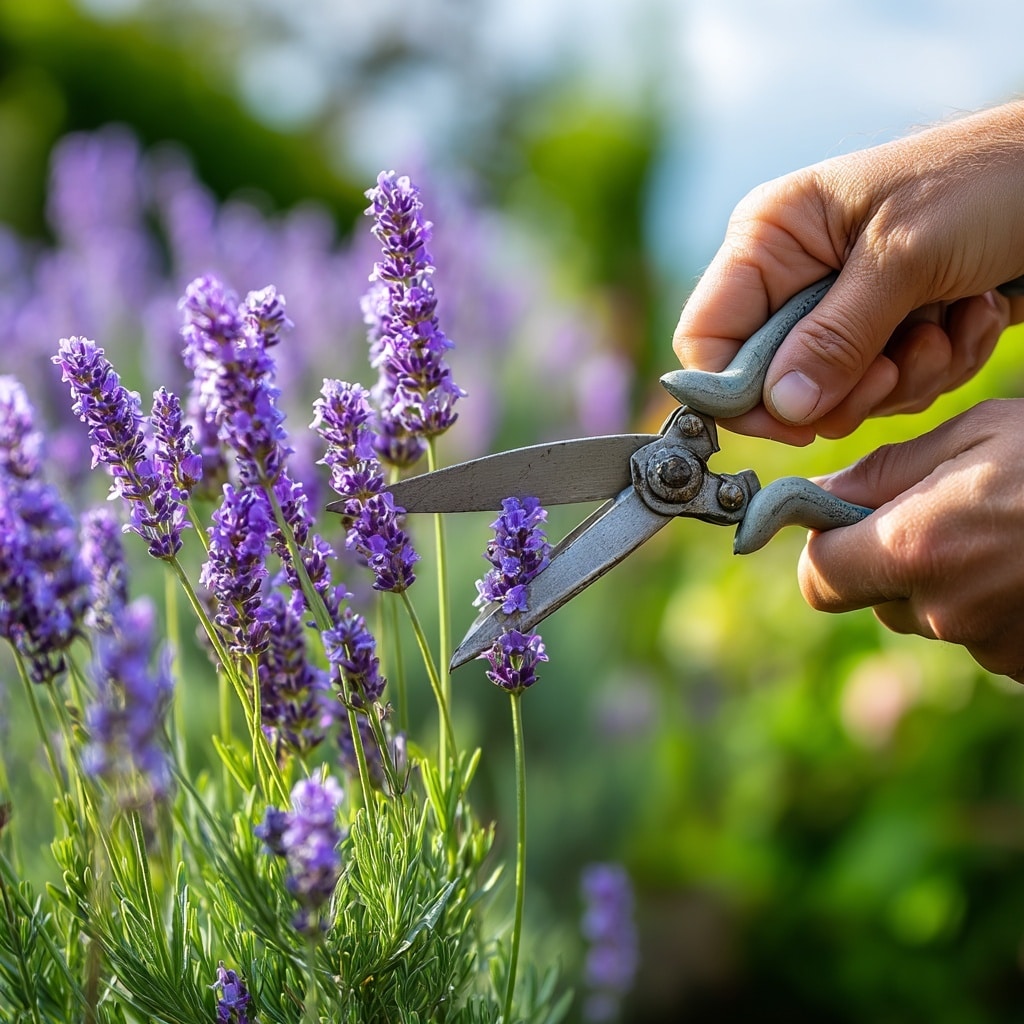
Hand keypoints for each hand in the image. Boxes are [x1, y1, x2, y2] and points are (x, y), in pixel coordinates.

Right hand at [673, 102, 1023, 443]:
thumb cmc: (985, 183)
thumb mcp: (903, 259)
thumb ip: (836, 338)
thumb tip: (781, 408)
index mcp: (770, 237)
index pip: (707, 337)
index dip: (739, 390)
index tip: (798, 419)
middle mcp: (791, 275)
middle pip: (774, 378)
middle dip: (845, 386)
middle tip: (896, 365)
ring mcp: (837, 305)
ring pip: (833, 392)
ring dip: (904, 376)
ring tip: (949, 324)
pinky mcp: (881, 329)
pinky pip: (883, 386)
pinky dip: (934, 367)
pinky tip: (969, 318)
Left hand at [799, 400, 1023, 681]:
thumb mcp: (977, 434)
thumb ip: (886, 472)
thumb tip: (819, 494)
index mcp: (918, 549)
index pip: (820, 579)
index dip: (825, 552)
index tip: (843, 525)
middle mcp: (948, 611)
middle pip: (877, 600)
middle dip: (891, 561)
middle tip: (946, 514)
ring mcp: (995, 647)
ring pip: (933, 617)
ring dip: (948, 582)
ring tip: (1008, 534)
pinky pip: (983, 636)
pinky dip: (994, 605)